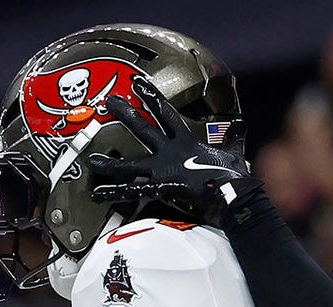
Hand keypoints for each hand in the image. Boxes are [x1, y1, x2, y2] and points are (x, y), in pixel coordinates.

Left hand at [88, 76, 261, 223]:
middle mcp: (170, 152)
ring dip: (109, 162)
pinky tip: (97, 194)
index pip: (165, 113)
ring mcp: (163, 170)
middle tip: (109, 102)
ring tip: (91, 160)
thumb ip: (233, 138)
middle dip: (125, 114)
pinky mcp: (161, 187)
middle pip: (143, 129)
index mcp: (186, 142)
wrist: (234, 197)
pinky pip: (131, 191)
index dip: (151, 97)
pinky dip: (113, 193)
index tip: (138, 85)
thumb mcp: (234, 152)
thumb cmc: (233, 178)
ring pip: (129, 165)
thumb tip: (241, 126)